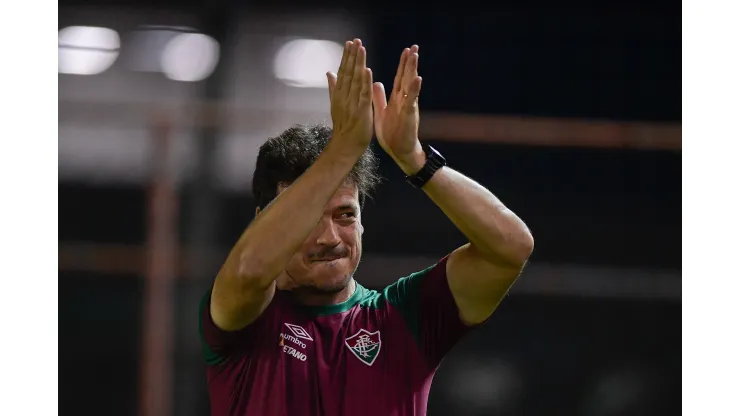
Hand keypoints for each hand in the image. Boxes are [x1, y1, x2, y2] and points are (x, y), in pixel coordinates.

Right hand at [326, 39, 373, 151]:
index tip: (349, 44)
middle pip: (348, 73)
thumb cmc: (343, 127)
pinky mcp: (361, 111)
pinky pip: (363, 94)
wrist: (345, 146)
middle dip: (352, 56)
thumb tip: (329, 72)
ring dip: (358, 63)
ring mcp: (352, 103)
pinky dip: (365, 82)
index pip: (343, 72)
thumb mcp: (336, 105)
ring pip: (355, 80)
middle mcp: (344, 97)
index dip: (346, 57)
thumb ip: (333, 88)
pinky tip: (367, 69)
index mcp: (339, 95)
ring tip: (361, 48)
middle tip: (355, 40)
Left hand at [372, 45, 425, 174]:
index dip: (402, 64)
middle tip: (414, 46)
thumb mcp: (382, 112)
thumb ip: (380, 98)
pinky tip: (417, 78)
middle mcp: (404, 100)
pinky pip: (411, 99)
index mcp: (397, 99)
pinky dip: (414, 89)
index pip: (399, 77)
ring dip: (413, 69)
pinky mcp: (409, 114)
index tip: (406, 50)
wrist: (399, 151)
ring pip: (411, 84)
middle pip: (407, 77)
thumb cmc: (392, 133)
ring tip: (415, 55)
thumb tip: (376, 83)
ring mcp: (408, 106)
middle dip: (410, 62)